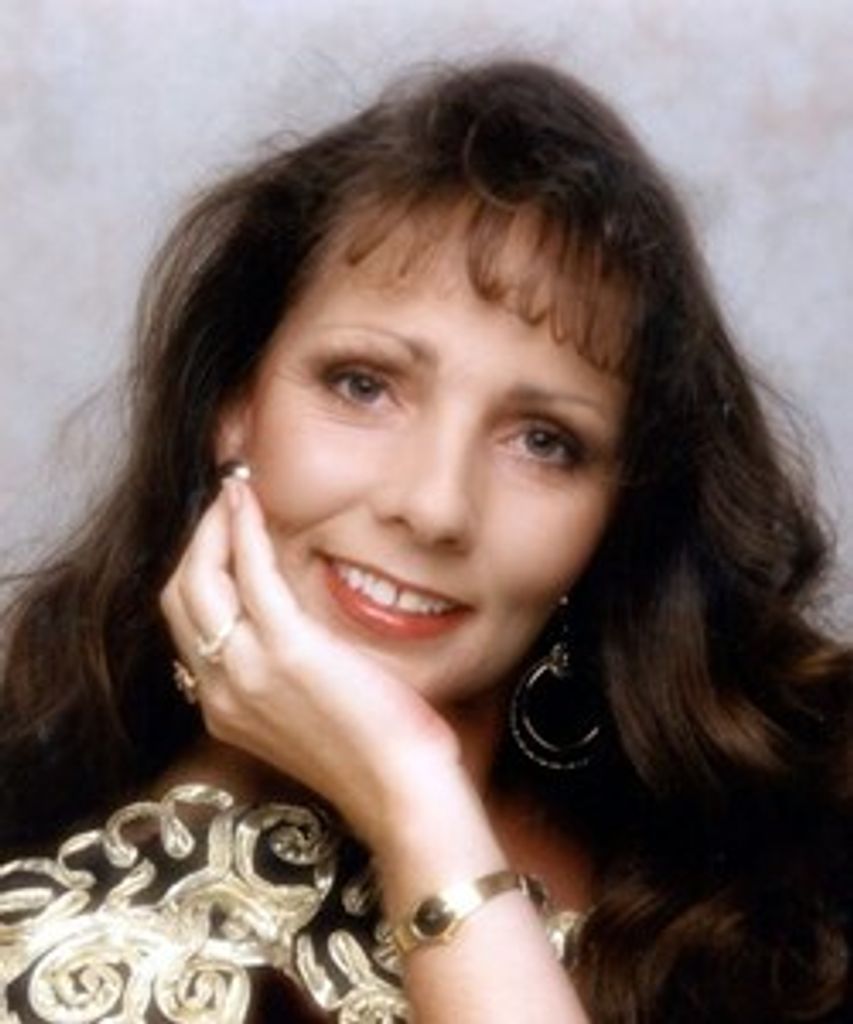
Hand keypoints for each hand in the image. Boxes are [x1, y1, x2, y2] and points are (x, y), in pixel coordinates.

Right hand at [159, 478, 461, 847]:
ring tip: (237, 492)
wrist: (400, 790)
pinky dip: (244, 529)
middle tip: (226, 502)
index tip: (221, 533)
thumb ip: (281, 672)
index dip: (198, 571)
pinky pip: (250, 573)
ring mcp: (246, 670)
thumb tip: (287, 622)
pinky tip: (252, 502)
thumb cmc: (372, 752)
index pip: (189, 624)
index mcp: (224, 706)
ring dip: (215, 527)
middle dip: (197, 541)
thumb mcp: (305, 713)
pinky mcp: (286, 649)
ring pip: (200, 579)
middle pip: (180, 597)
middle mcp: (220, 690)